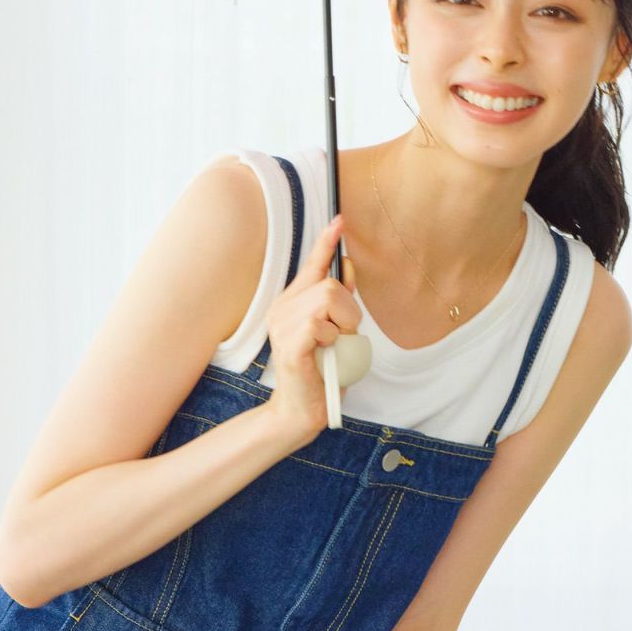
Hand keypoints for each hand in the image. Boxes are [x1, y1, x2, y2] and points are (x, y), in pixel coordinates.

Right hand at [264, 214, 362, 437]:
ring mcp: (282, 326)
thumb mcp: (337, 331)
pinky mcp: (289, 345)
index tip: (340, 220)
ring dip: (343, 325)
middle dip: (349, 309)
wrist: (302, 411)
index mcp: (293, 304)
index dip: (326, 242)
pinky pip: (321, 325)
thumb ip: (341, 302)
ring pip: (328, 301)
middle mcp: (282, 309)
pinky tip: (324, 354)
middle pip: (329, 284)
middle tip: (344, 334)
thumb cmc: (322, 372)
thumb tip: (347, 266)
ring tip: (334, 346)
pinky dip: (332, 339)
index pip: (311, 265)